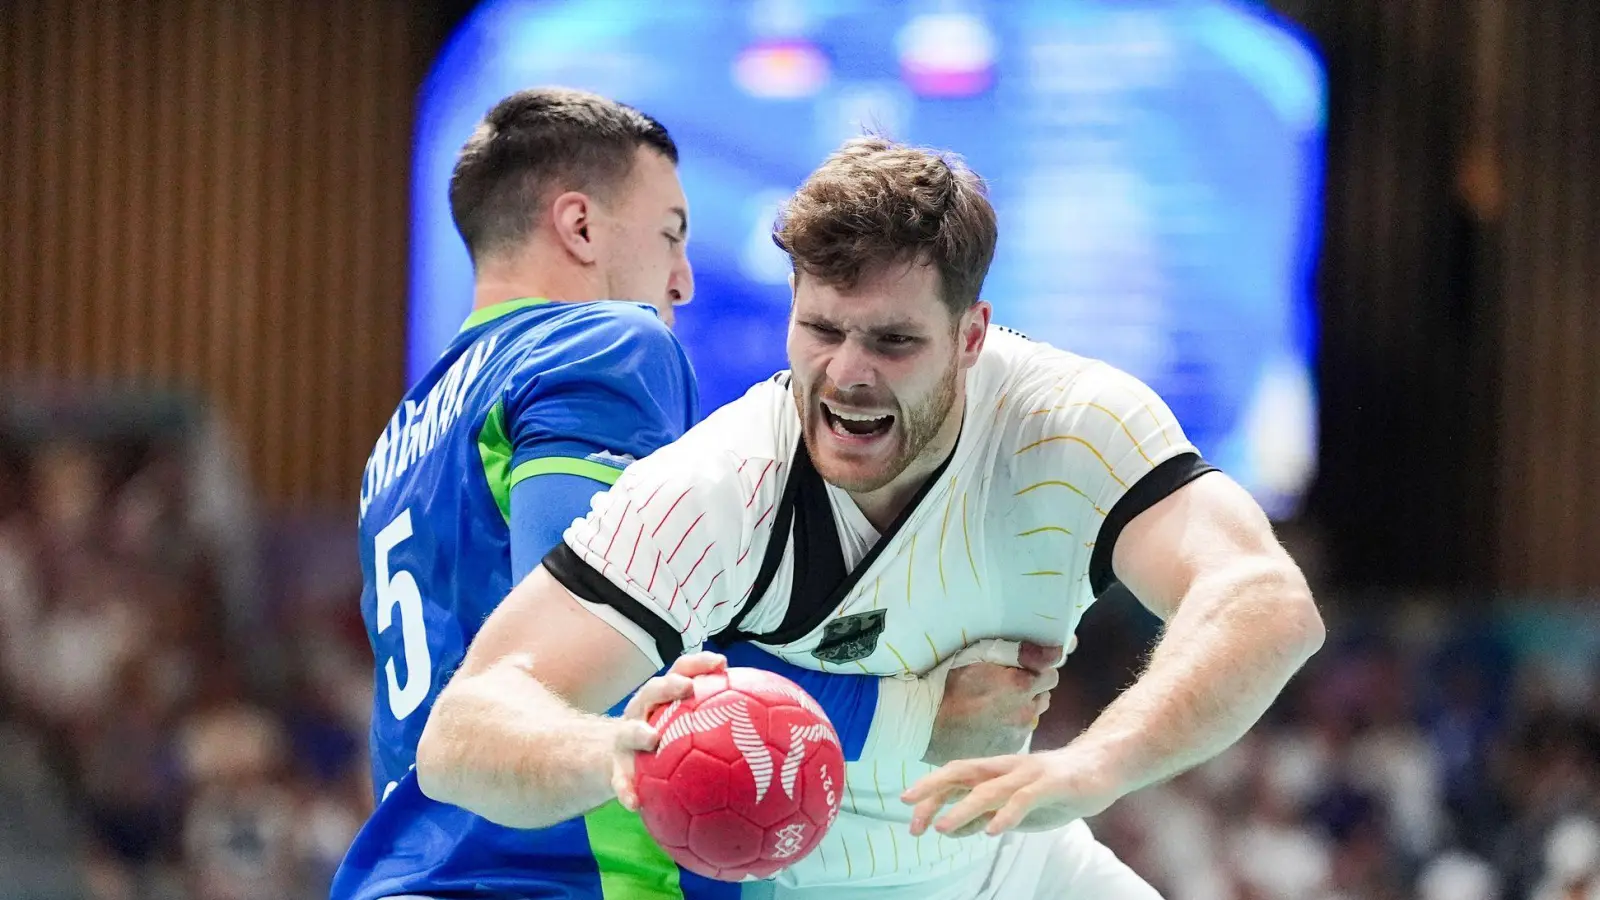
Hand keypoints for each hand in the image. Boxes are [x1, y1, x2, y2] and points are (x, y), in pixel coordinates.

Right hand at [611, 651, 726, 810]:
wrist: (618, 759)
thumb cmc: (666, 742)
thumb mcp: (687, 730)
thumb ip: (720, 727)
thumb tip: (773, 733)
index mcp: (664, 699)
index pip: (682, 671)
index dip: (700, 664)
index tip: (722, 663)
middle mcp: (643, 712)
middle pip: (653, 691)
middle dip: (669, 686)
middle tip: (687, 688)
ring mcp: (626, 738)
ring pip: (629, 730)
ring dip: (639, 732)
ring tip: (651, 738)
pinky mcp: (615, 766)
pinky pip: (619, 779)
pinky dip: (626, 788)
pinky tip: (635, 803)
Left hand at [902, 743, 1122, 838]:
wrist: (1104, 766)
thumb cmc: (1056, 788)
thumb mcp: (1015, 807)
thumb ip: (986, 814)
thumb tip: (951, 828)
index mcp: (996, 770)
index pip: (955, 776)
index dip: (929, 792)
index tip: (908, 815)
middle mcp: (1007, 767)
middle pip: (962, 772)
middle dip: (933, 789)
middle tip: (908, 809)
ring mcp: (1029, 773)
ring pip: (990, 788)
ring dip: (963, 808)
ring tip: (942, 827)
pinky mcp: (1053, 783)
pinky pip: (1025, 798)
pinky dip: (1007, 814)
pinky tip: (994, 831)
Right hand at [923, 640, 1062, 764]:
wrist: (922, 723)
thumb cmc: (946, 683)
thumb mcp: (978, 655)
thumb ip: (1020, 652)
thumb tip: (1056, 651)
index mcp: (1020, 685)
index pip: (1051, 673)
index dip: (1036, 668)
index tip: (1021, 668)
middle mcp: (1025, 712)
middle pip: (1043, 695)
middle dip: (1030, 688)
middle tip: (1004, 686)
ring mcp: (1017, 734)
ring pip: (1032, 716)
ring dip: (1021, 708)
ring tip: (994, 705)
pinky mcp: (1007, 749)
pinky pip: (1018, 733)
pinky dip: (1010, 727)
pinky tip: (989, 723)